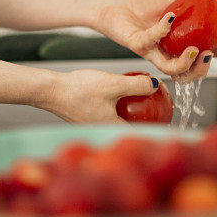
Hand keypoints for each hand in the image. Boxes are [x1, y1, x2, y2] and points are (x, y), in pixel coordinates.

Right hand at [43, 70, 157, 123]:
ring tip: (140, 102)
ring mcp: (92, 125)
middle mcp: (102, 130)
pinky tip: (117, 95)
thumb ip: (137, 85)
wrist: (49, 90)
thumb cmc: (78, 90)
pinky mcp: (83, 118)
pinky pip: (105, 114)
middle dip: (143, 120)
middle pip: (128, 127)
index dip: (154, 127)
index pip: (139, 132)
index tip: (167, 120)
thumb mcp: (114, 84)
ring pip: (116, 120)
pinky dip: (114, 108)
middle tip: (157, 109)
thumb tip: (155, 84)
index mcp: (112, 128)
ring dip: (128, 113)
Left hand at [94, 0, 216, 78]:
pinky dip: (162, 30)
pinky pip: (152, 41)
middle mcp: (165, 54)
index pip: (201, 56)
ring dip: (185, 63)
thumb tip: (206, 5)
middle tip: (209, 54)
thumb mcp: (169, 7)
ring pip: (170, 69)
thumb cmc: (140, 10)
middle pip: (188, 73)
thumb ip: (186, 9)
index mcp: (177, 46)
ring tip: (193, 50)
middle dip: (203, 69)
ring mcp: (151, 52)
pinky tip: (169, 18)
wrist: (116, 8)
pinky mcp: (137, 45)